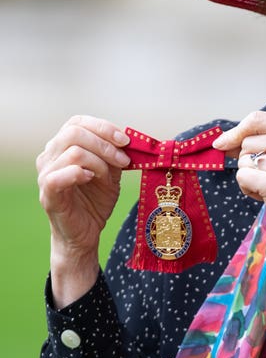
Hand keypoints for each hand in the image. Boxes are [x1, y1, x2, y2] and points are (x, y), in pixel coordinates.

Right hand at [37, 116, 130, 305]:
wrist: (86, 234)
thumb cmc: (94, 203)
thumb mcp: (110, 174)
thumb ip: (114, 156)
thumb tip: (128, 139)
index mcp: (62, 147)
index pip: (77, 122)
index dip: (103, 127)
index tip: (126, 141)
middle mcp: (49, 156)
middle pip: (74, 133)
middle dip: (105, 144)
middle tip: (124, 160)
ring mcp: (45, 174)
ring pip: (73, 152)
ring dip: (99, 162)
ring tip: (110, 178)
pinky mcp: (48, 194)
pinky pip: (58, 176)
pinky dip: (79, 173)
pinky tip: (91, 179)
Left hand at [213, 111, 265, 249]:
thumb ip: (260, 142)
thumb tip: (222, 142)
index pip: (257, 119)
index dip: (237, 131)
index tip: (223, 143)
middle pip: (247, 142)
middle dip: (250, 161)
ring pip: (243, 161)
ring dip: (250, 176)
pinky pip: (242, 177)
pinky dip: (248, 188)